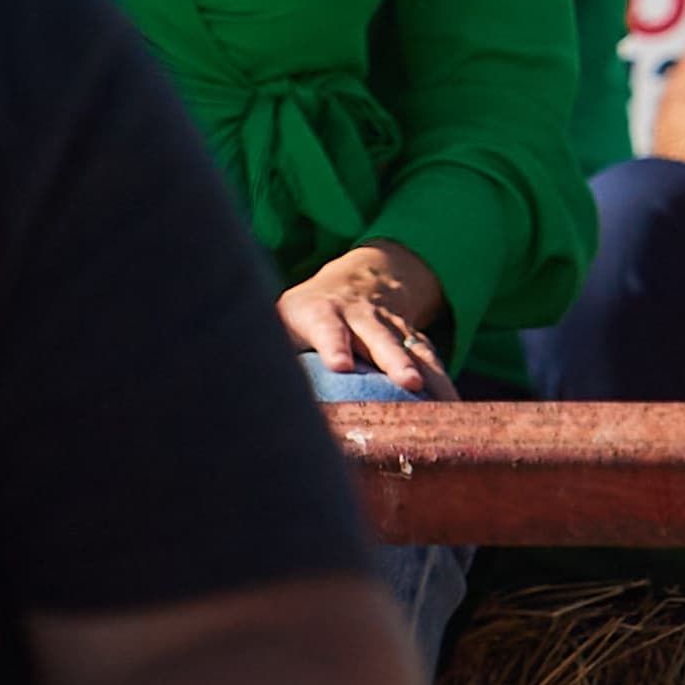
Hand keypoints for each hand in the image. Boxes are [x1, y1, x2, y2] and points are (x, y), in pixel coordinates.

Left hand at [280, 241, 453, 397]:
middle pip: (380, 337)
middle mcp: (362, 315)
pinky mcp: (415, 338)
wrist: (364, 276)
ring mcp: (392, 325)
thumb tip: (229, 393)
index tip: (340, 365)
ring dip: (429, 373)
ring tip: (445, 402)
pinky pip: (432, 358)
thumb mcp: (281, 319)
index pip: (327, 327)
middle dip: (393, 360)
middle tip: (407, 384)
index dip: (335, 344)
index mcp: (322, 311)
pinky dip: (445, 382)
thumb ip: (267, 346)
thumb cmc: (306, 313)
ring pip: (413, 348)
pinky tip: (455, 408)